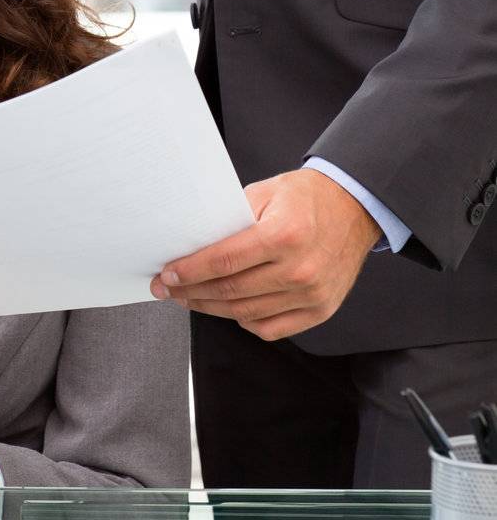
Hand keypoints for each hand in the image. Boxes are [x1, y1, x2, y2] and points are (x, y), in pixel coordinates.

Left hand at [149, 168, 378, 340]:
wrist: (353, 208)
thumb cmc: (306, 198)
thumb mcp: (264, 192)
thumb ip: (231, 219)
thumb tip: (193, 244)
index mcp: (284, 235)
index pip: (224, 261)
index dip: (190, 272)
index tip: (167, 276)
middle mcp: (300, 269)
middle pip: (230, 290)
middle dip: (192, 292)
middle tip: (169, 289)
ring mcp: (312, 294)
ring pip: (246, 312)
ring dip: (212, 308)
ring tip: (191, 299)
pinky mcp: (320, 310)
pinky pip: (271, 327)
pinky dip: (244, 321)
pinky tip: (228, 308)